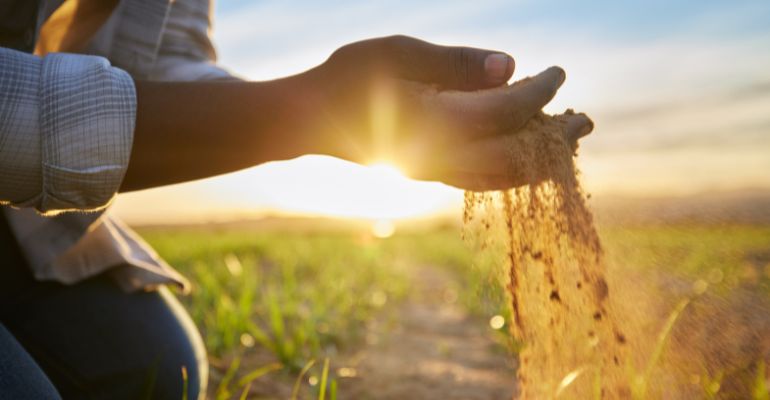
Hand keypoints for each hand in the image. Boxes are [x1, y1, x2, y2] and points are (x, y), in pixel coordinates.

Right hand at [302, 35, 592, 189]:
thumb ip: (453, 61)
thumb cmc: (346, 78)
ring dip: (537, 162)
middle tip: (585, 122)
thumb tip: (510, 67)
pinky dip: (510, 170)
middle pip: (515, 158)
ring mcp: (432, 172)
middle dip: (554, 140)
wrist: (307, 120)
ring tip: (566, 145)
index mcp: (435, 123)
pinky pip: (479, 181)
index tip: (557, 72)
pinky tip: (522, 156)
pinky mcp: (425, 175)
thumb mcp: (395, 53)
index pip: (507, 111)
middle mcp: (438, 157)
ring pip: (500, 179)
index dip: (540, 91)